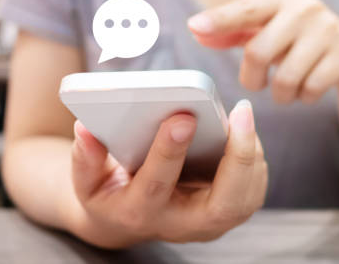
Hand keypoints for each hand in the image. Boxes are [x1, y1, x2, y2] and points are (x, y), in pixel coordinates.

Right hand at [68, 100, 267, 248]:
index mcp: (138, 213)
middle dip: (237, 157)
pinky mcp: (226, 216)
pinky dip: (254, 160)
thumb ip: (85, 157)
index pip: (155, 185)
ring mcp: (207, 226)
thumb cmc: (110, 190)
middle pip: (221, 206)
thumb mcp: (88, 180)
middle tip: (241, 112)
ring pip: (244, 199)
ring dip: (249, 155)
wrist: (128, 219)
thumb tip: (85, 128)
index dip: (168, 151)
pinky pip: (252, 191)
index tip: (182, 115)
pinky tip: (245, 131)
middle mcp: (179, 226)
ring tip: (242, 115)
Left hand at [187, 0, 338, 103]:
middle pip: (258, 52)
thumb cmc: (300, 41)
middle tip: (258, 83)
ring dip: (282, 94)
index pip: (245, 9)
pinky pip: (312, 89)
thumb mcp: (270, 31)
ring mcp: (329, 29)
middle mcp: (306, 8)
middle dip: (252, 78)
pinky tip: (309, 88)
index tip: (194, 26)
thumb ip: (234, 31)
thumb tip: (196, 29)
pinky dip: (305, 97)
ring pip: (286, 78)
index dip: (220, 19)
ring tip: (288, 88)